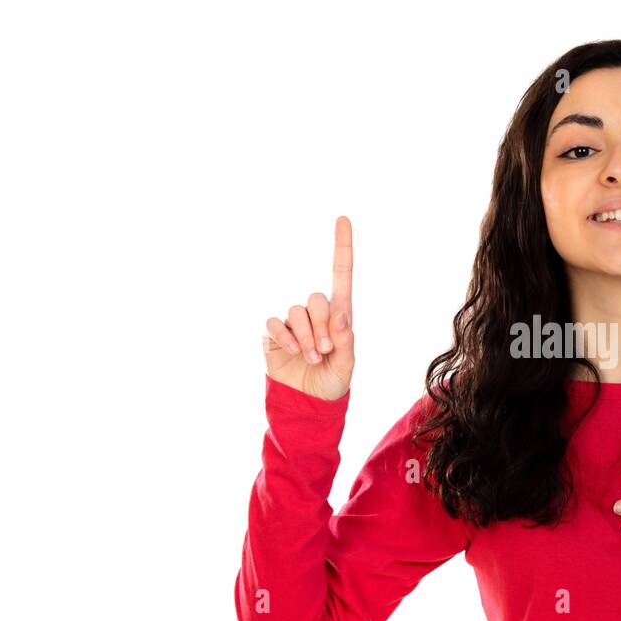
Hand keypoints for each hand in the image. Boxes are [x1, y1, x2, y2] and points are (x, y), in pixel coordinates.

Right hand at [262, 216, 355, 400]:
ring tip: (312, 358)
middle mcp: (316, 314)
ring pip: (297, 312)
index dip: (342, 247)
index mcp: (338, 316)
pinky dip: (285, 336)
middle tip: (324, 352)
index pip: (341, 275)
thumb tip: (342, 311)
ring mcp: (293, 322)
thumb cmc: (332, 381)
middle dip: (323, 327)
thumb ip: (346, 339)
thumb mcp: (346, 365)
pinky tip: (292, 352)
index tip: (343, 219)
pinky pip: (275, 323)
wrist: (307, 402)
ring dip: (305, 337)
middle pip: (317, 299)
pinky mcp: (274, 333)